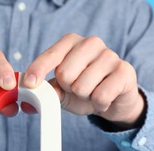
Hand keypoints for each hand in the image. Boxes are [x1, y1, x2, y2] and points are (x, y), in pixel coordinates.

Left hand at [23, 34, 144, 128]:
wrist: (113, 100)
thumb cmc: (84, 91)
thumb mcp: (62, 91)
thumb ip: (48, 90)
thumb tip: (33, 96)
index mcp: (72, 42)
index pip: (51, 55)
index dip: (38, 70)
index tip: (29, 83)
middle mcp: (91, 43)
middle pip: (65, 74)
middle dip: (68, 88)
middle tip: (78, 89)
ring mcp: (110, 55)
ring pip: (82, 87)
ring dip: (85, 97)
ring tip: (93, 92)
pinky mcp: (125, 71)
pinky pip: (101, 96)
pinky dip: (99, 104)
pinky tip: (105, 98)